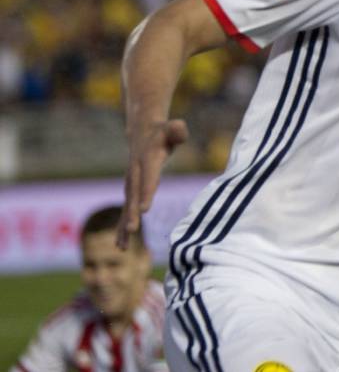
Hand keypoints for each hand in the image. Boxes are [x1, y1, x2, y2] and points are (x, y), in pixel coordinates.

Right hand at [117, 119, 188, 248]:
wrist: (142, 134)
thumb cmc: (163, 133)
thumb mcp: (172, 129)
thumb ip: (177, 131)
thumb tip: (181, 128)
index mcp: (147, 162)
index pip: (148, 179)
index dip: (146, 193)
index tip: (145, 209)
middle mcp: (135, 175)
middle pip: (134, 197)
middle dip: (132, 213)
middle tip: (132, 230)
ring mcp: (130, 184)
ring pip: (127, 208)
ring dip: (124, 227)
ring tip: (122, 247)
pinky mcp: (130, 192)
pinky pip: (126, 211)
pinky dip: (122, 227)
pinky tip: (121, 245)